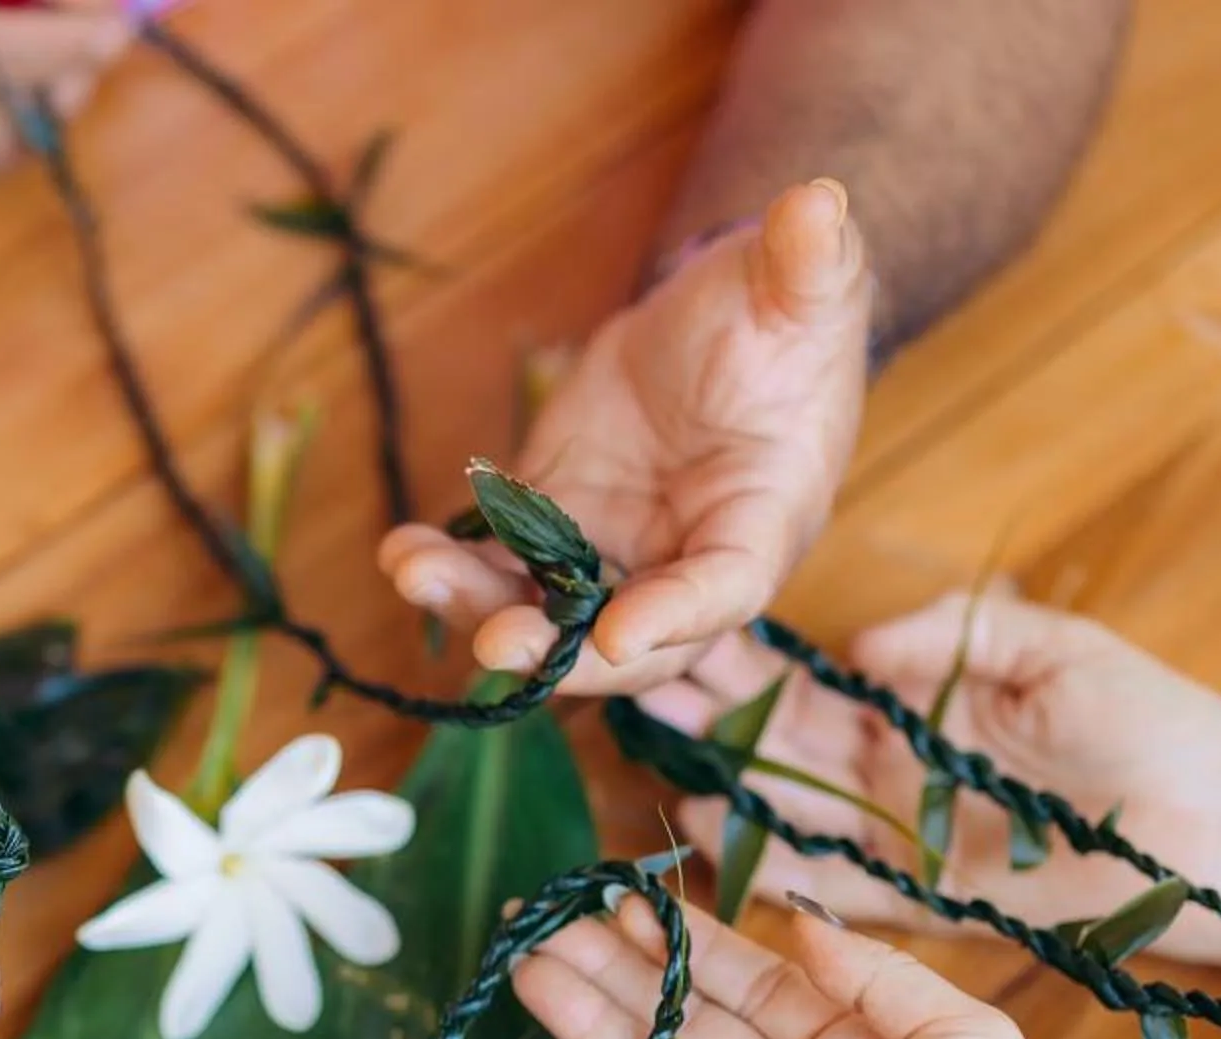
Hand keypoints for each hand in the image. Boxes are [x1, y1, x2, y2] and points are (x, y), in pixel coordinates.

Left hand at [378, 180, 870, 694]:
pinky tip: (401, 552)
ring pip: (550, 613)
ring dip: (483, 609)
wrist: (725, 324)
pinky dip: (453, 566)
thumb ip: (812, 262)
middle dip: (562, 652)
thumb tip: (818, 203)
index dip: (674, 617)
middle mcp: (685, 561)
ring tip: (417, 574)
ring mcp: (615, 553)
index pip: (725, 587)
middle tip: (498, 645)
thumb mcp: (804, 285)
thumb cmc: (780, 317)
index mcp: (762, 520)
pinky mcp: (556, 526)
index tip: (617, 636)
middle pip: (625, 639)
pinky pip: (502, 564)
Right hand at [639, 590, 1220, 954]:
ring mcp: (908, 841)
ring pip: (796, 811)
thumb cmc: (1162, 734)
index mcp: (928, 708)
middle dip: (714, 717)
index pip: (820, 680)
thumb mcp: (1063, 650)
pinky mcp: (926, 904)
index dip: (754, 660)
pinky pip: (835, 888)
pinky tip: (720, 842)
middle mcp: (902, 776)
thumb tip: (860, 643)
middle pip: (787, 744)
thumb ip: (961, 632)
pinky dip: (778, 869)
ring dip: (729, 787)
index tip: (687, 629)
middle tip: (636, 687)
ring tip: (663, 760)